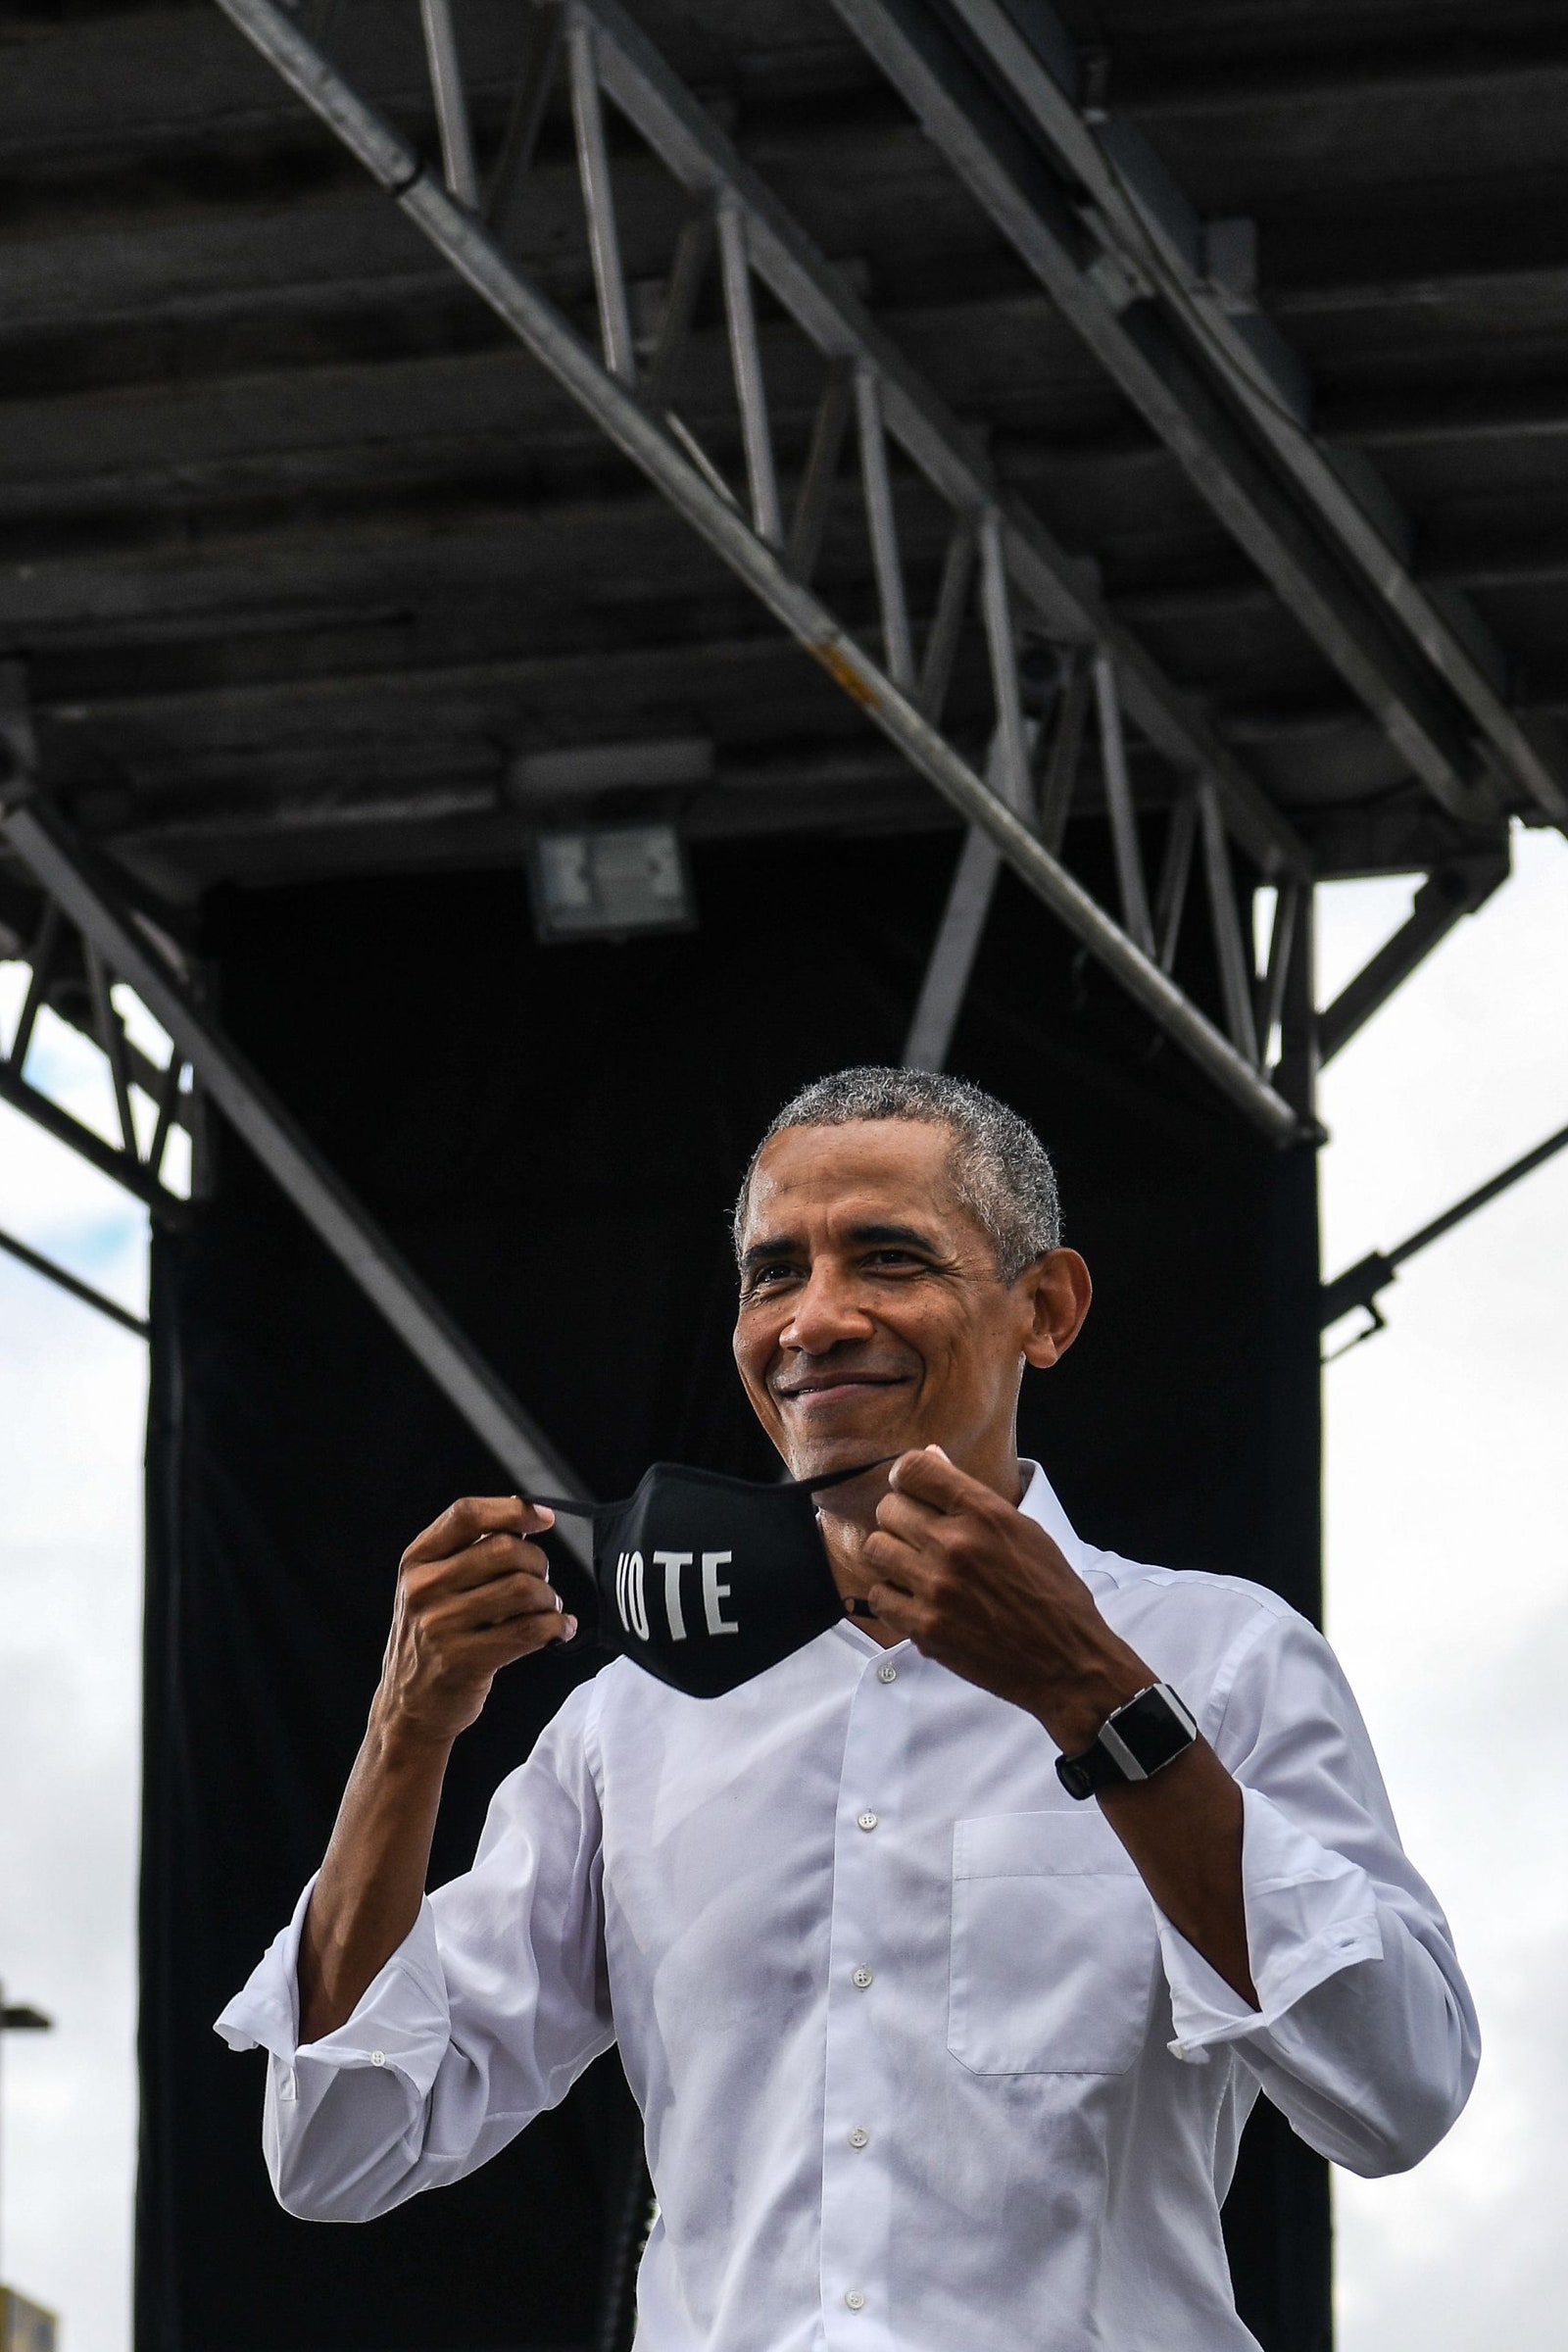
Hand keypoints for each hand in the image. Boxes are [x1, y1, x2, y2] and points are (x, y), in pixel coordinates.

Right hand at [375, 1495, 572, 1748]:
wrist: (410, 1707)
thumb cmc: (434, 1636)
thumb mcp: (434, 1587)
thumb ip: (470, 1551)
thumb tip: (526, 1518)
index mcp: (416, 1561)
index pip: (466, 1514)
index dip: (512, 1509)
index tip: (544, 1519)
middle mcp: (422, 1588)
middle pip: (505, 1549)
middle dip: (539, 1563)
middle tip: (543, 1582)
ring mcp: (439, 1626)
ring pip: (522, 1589)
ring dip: (549, 1598)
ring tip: (549, 1609)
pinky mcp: (462, 1661)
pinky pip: (529, 1630)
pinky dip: (556, 1626)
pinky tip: (560, 1630)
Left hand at [864, 1447, 1148, 1751]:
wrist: (1067, 1661)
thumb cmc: (1052, 1594)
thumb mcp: (1024, 1531)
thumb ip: (972, 1496)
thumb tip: (931, 1455)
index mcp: (985, 1513)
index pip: (913, 1469)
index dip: (906, 1476)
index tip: (912, 1491)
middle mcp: (955, 1544)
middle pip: (888, 1508)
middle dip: (901, 1519)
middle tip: (919, 1537)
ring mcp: (936, 1587)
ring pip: (876, 1549)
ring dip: (892, 1556)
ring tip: (915, 1568)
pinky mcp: (925, 1627)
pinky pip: (878, 1595)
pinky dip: (892, 1597)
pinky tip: (916, 1601)